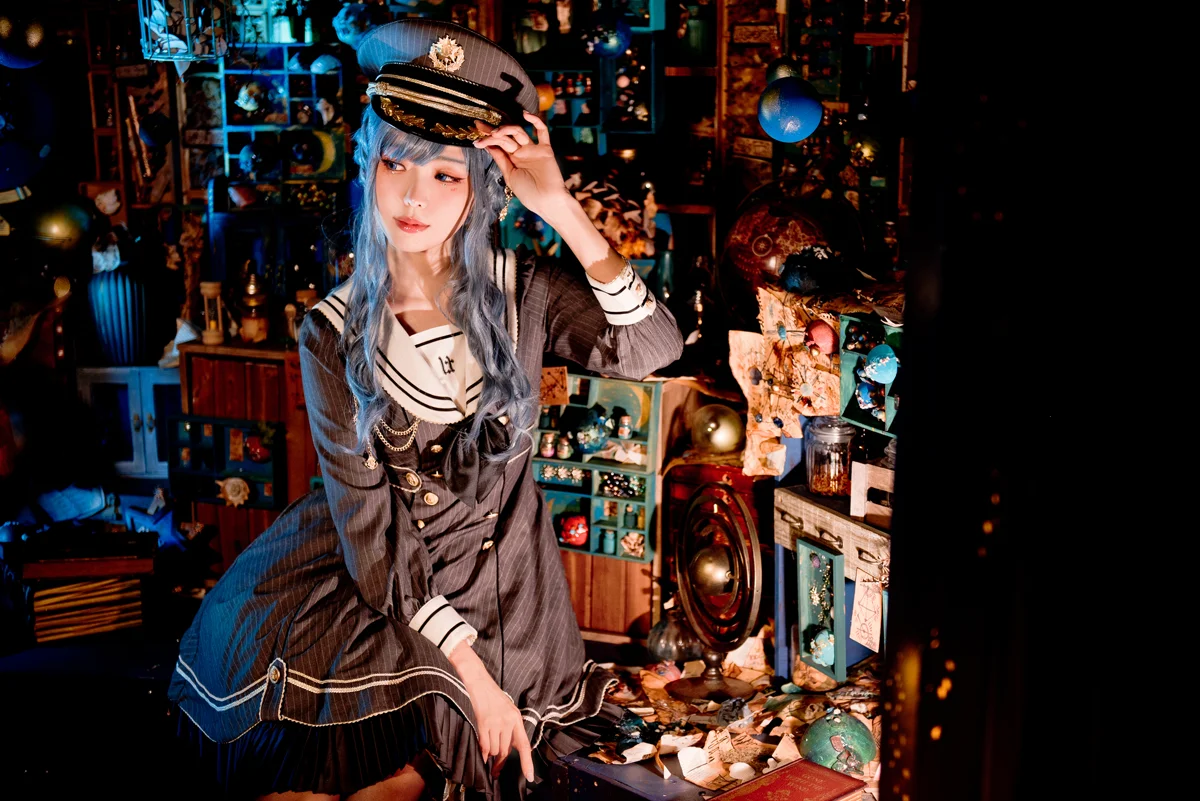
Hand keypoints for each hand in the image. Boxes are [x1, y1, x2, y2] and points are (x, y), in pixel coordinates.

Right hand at [449, 641, 534, 781]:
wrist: (479, 682)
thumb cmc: (493, 697)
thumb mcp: (507, 710)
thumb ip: (509, 728)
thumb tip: (507, 749)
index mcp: (516, 718)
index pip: (524, 744)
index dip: (527, 762)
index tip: (529, 776)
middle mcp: (508, 721)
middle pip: (506, 751)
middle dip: (501, 761)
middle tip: (496, 770)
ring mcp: (496, 722)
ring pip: (495, 750)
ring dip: (491, 755)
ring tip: (488, 753)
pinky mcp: (483, 722)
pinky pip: (485, 745)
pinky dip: (484, 752)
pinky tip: (483, 754)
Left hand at [473, 112, 571, 223]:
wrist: (546, 201)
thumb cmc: (528, 193)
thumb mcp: (510, 176)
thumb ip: (501, 159)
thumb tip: (488, 145)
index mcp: (511, 161)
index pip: (497, 145)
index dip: (486, 137)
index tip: (474, 131)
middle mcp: (521, 153)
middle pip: (505, 137)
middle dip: (491, 131)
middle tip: (479, 127)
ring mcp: (533, 150)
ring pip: (518, 132)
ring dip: (506, 129)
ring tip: (496, 132)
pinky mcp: (545, 149)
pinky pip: (542, 132)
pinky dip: (536, 121)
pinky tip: (526, 115)